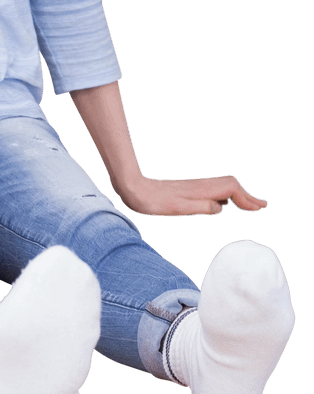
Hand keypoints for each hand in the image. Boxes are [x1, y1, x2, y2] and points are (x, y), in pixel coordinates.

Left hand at [115, 174, 267, 216]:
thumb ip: (199, 207)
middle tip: (262, 206)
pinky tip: (225, 203)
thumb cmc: (151, 201)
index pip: (231, 190)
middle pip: (231, 185)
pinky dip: (226, 195)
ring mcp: (193, 187)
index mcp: (200, 191)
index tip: (258, 208)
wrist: (132, 188)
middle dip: (247, 195)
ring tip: (250, 205)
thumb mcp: (175, 208)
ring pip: (223, 186)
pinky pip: (213, 190)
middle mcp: (199, 187)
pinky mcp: (187, 190)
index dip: (246, 198)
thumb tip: (220, 208)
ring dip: (239, 195)